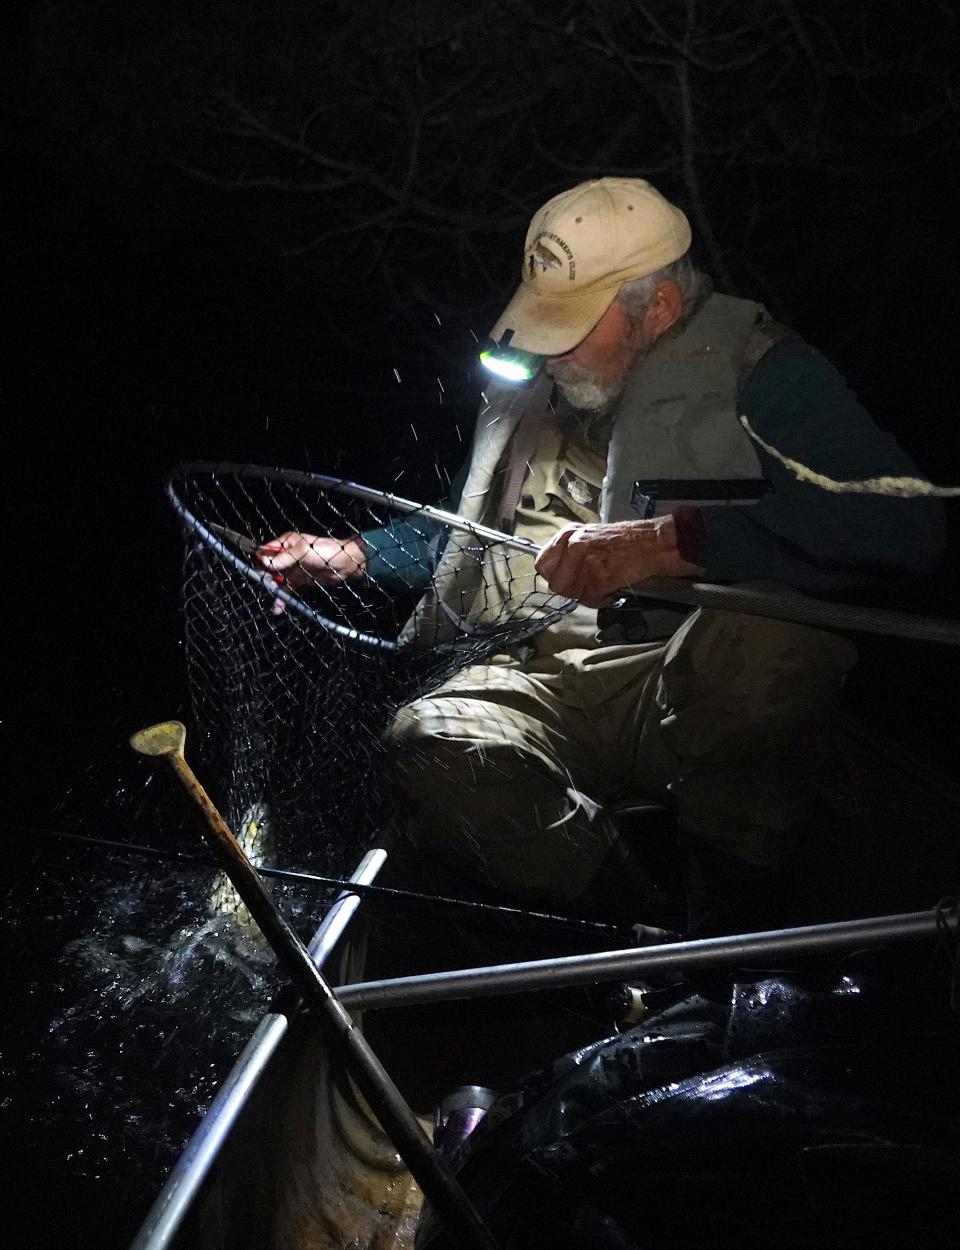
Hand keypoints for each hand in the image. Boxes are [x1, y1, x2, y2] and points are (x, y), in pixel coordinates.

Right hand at [256, 533, 365, 612]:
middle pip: (269, 568)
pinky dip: (282, 598)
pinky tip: (278, 607)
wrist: (345, 565)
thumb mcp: (304, 551)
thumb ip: (285, 557)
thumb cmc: (326, 551)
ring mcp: (292, 569)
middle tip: (268, 587)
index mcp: (286, 543)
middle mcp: (286, 556)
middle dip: (266, 578)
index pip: (267, 551)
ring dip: (273, 590)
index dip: (262, 561)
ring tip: (275, 601)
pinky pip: (286, 589)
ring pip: (276, 580)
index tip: (262, 571)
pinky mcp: (298, 581)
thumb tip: (265, 562)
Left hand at [534, 516, 701, 607]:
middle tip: (587, 585)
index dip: (554, 575)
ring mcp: (587, 562)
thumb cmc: (622, 540)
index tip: (565, 578)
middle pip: (556, 584)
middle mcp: (574, 546)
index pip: (542, 564)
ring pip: (573, 595)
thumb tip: (553, 572)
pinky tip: (609, 590)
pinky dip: (600, 600)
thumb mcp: (587, 534)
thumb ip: (567, 550)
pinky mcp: (600, 578)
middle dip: (571, 589)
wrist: (651, 543)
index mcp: (568, 534)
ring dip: (588, 595)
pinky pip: (590, 600)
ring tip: (601, 584)